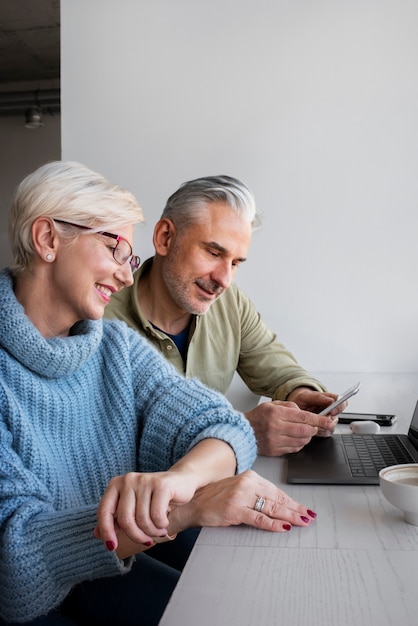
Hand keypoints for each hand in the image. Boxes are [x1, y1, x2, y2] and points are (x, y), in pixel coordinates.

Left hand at [96, 470, 197, 550]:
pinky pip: (156, 516)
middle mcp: (128, 480)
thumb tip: (96, 534)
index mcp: (116, 484)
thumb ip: (115, 519)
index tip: (112, 547)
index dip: (107, 532)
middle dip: (136, 536)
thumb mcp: (133, 507)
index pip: (104, 511)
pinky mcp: (161, 484)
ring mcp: (144, 480)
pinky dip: (161, 525)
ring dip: (152, 532)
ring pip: (142, 520)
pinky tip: (165, 522)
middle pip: (125, 519)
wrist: (182, 482)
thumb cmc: (154, 498)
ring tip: (158, 530)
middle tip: (146, 540)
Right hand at [168, 470, 316, 533]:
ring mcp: (241, 496)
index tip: (303, 508)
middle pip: (277, 498)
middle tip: (308, 516)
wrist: (192, 504)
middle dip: (295, 509)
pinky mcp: (235, 510)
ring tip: (301, 522)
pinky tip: (283, 527)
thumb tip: (278, 505)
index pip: (276, 491)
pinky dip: (273, 524)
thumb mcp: (237, 490)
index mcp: (249, 477)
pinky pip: (259, 518)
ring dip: (289, 516)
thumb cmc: (214, 498)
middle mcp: (247, 484)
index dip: (291, 501)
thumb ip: (256, 494)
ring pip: (272, 508)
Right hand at [245, 398, 336, 455]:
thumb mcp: (271, 404)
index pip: (304, 417)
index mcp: (276, 414)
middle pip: (305, 431)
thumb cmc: (257, 417)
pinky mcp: (276, 450)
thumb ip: (289, 406)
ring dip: (307, 437)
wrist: (242, 432)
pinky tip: (293, 438)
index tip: (329, 421)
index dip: (319, 420)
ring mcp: (276, 441)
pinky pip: (295, 449)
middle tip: (314, 426)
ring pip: (302, 441)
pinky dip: (299, 444)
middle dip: (314, 429)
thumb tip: (304, 412)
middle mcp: (276, 428)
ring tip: (301, 431)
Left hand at [287, 387, 346, 435]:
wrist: (295, 408)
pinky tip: (313, 428)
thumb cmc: (302, 400)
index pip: (342, 402)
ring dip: (322, 426)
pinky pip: (326, 433)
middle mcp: (331, 410)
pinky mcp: (325, 428)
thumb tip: (330, 400)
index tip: (332, 411)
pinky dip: (319, 432)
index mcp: (330, 399)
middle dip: (327, 420)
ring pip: (331, 426)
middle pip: (337, 417)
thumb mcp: (306, 396)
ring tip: (312, 423)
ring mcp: (328, 420)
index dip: (339, 407)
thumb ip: (318, 397)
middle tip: (318, 419)